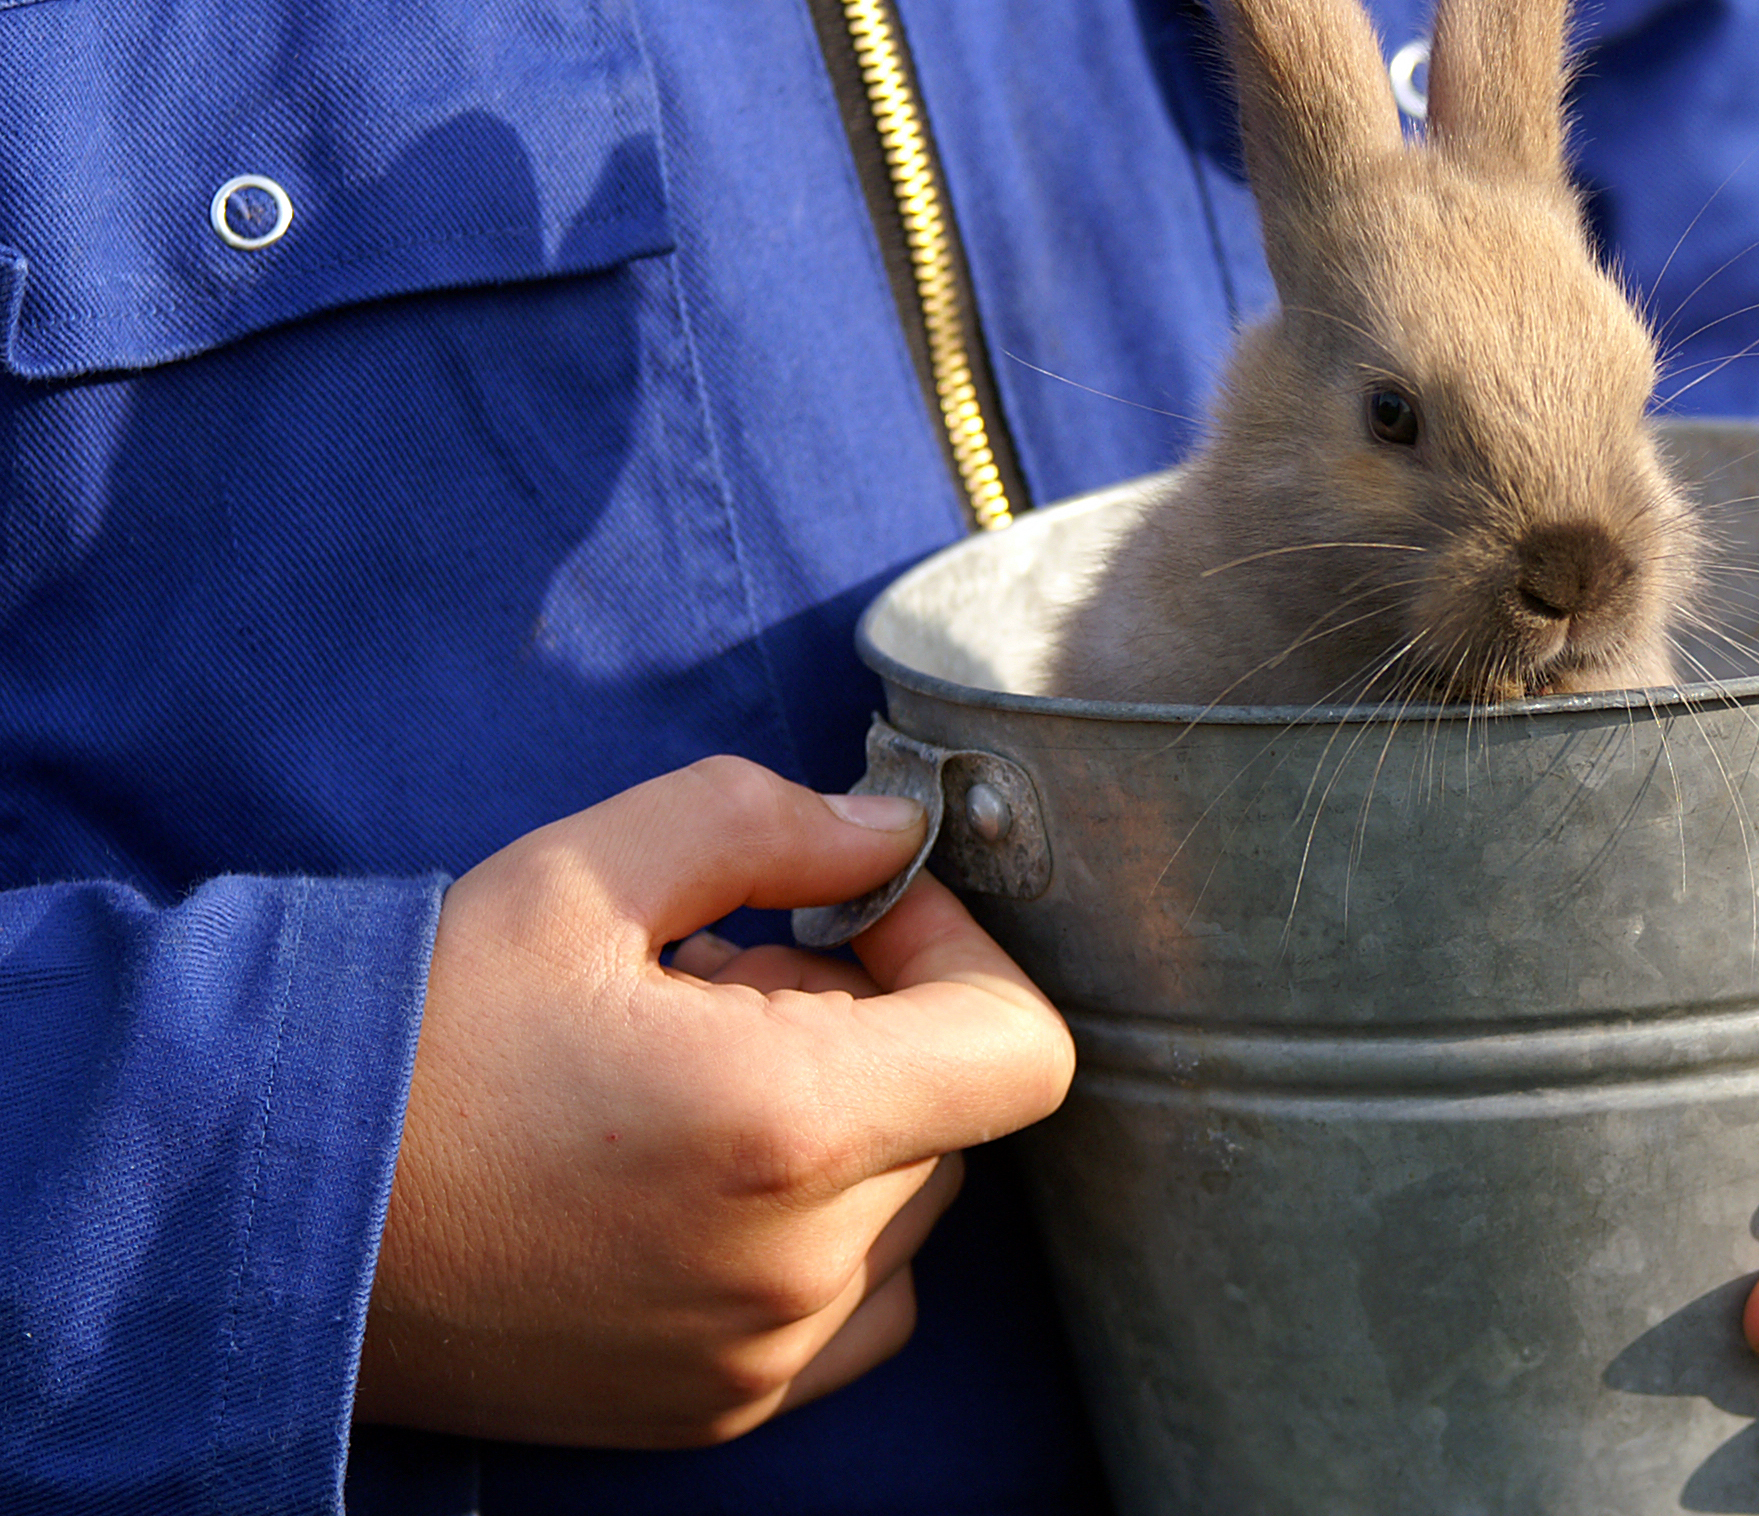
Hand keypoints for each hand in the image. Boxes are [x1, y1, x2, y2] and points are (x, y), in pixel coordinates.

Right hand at [355, 757, 1074, 1446]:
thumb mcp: (579, 875)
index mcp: (787, 1126)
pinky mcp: (720, 1409)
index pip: (1023, 1051)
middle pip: (957, 1117)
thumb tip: (893, 829)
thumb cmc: (417, 1037)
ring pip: (910, 1206)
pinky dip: (818, 1229)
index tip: (861, 916)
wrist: (258, 1222)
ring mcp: (763, 1355)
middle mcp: (796, 1264)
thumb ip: (767, 826)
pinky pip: (858, 1303)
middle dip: (876, 1025)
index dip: (961, 955)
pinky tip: (692, 1174)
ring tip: (690, 1077)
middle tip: (727, 981)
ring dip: (846, 1126)